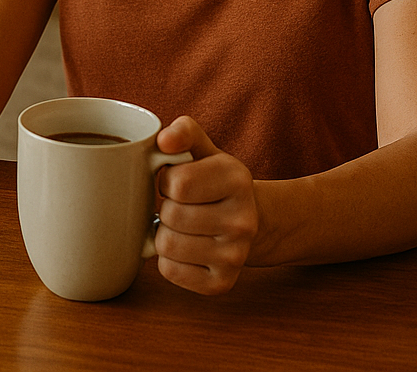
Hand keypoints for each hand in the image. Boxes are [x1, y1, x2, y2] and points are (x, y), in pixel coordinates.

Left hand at [153, 116, 259, 294]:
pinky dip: (169, 259)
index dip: (167, 180)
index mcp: (237, 179)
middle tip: (181, 206)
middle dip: (166, 207)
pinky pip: (169, 271)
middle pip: (170, 215)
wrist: (252, 222)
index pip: (178, 182)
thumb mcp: (204, 150)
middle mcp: (243, 221)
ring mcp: (235, 256)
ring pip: (166, 246)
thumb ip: (184, 132)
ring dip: (164, 234)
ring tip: (182, 226)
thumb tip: (163, 140)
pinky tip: (186, 248)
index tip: (178, 181)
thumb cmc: (214, 182)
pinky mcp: (221, 284)